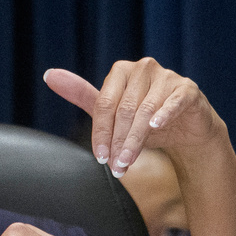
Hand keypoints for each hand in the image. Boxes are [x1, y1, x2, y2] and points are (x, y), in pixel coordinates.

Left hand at [44, 58, 226, 177]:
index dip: (100, 133)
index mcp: (121, 72)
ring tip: (128, 162)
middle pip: (123, 110)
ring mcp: (167, 77)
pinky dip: (163, 115)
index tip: (100, 158)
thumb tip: (48, 74)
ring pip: (145, 112)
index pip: (104, 104)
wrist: (185, 129)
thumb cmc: (143, 120)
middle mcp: (143, 68)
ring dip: (135, 141)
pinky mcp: (187, 89)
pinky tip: (155, 128)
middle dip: (117, 142)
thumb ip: (83, 95)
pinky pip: (173, 102)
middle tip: (115, 166)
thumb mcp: (112, 112)